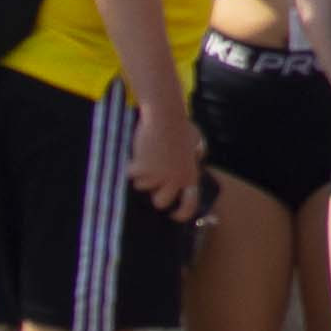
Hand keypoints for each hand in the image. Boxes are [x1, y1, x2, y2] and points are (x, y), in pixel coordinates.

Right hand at [130, 98, 208, 217]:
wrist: (165, 115)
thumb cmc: (180, 125)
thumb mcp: (195, 139)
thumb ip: (198, 151)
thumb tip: (199, 157)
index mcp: (190, 174)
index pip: (190, 205)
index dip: (182, 214)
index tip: (174, 215)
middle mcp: (175, 179)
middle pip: (160, 203)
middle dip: (154, 194)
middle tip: (153, 179)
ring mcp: (159, 175)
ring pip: (142, 186)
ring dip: (142, 174)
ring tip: (149, 154)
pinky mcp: (143, 168)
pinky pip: (131, 175)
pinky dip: (131, 165)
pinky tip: (139, 151)